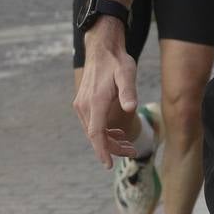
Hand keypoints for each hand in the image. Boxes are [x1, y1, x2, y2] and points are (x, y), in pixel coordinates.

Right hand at [73, 22, 139, 167]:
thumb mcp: (127, 73)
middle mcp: (84, 105)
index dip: (102, 150)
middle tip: (131, 153)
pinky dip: (103, 132)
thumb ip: (128, 91)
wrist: (101, 48)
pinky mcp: (83, 102)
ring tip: (127, 145)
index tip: (109, 165)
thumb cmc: (117, 61)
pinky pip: (91, 123)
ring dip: (108, 141)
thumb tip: (131, 108)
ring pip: (93, 131)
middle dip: (111, 148)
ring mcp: (81, 104)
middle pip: (95, 136)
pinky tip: (116, 134)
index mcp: (95, 101)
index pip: (96, 133)